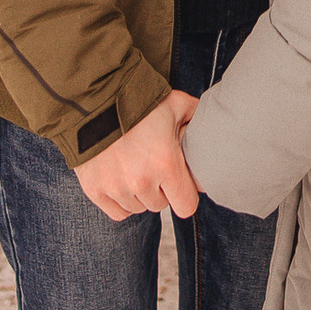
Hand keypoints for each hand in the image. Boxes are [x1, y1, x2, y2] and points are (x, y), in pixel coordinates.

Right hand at [73, 89, 200, 220]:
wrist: (95, 97)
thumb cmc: (139, 101)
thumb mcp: (176, 104)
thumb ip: (197, 118)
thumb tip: (216, 129)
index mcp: (167, 164)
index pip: (186, 206)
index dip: (185, 194)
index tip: (179, 182)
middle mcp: (141, 180)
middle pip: (160, 206)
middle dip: (160, 190)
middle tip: (153, 167)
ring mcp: (115, 187)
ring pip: (138, 208)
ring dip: (139, 194)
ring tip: (134, 168)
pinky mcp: (94, 189)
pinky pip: (117, 212)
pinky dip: (120, 201)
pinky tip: (121, 180)